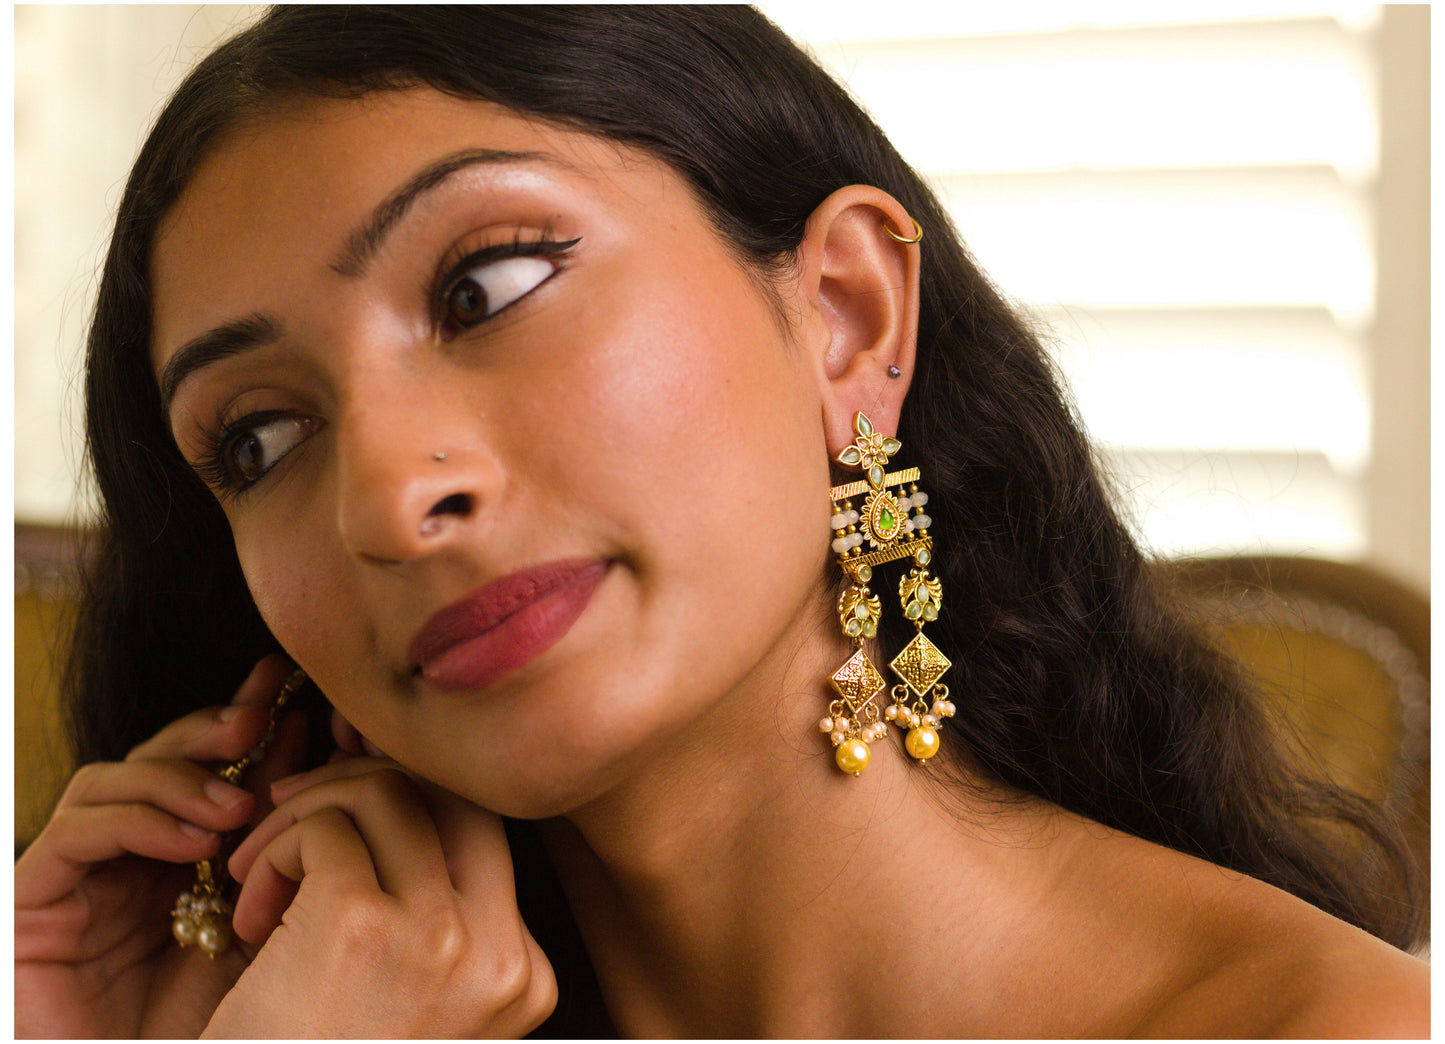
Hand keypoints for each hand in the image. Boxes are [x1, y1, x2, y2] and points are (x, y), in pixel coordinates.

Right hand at [14, 656, 307, 1038]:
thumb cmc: (222, 1029)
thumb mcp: (272, 929)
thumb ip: (292, 855)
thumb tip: (343, 770)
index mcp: (185, 858)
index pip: (214, 769)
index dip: (253, 726)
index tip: (300, 696)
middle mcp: (127, 858)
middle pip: (160, 757)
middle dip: (213, 729)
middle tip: (261, 719)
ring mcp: (78, 877)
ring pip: (114, 779)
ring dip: (180, 779)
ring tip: (237, 808)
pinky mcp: (33, 900)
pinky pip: (79, 831)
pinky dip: (139, 821)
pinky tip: (193, 842)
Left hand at [205, 755, 556, 1036]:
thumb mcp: (415, 1007)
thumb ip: (438, 926)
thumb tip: (401, 801)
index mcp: (523, 973)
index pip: (481, 837)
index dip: (408, 812)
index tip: (346, 830)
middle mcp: (498, 950)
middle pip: (451, 798)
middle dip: (368, 785)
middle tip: (300, 816)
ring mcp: (439, 936)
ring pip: (388, 794)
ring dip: (310, 814)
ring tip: (260, 874)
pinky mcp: (361, 924)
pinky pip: (321, 829)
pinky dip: (272, 850)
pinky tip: (247, 912)